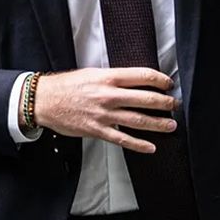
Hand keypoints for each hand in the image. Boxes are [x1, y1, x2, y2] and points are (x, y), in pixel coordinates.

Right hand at [33, 67, 178, 153]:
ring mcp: (104, 114)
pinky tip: (151, 146)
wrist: (44, 100)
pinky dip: (138, 144)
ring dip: (157, 124)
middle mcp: (109, 95)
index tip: (168, 84)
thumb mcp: (92, 73)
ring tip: (171, 126)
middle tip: (175, 105)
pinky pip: (122, 139)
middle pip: (145, 99)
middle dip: (164, 103)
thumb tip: (135, 81)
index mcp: (108, 77)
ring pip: (138, 120)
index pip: (142, 76)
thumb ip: (113, 78)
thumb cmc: (67, 85)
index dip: (160, 80)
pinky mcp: (97, 130)